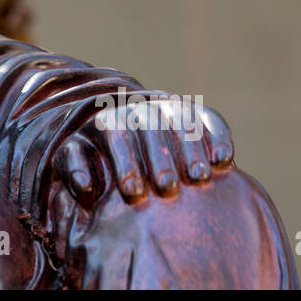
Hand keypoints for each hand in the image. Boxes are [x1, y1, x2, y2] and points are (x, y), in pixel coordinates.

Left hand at [53, 96, 234, 208]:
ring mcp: (171, 108)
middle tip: (167, 189)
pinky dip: (219, 136)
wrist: (133, 157)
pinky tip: (225, 161)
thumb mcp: (81, 164)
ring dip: (192, 148)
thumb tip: (85, 186)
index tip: (132, 192)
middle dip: (160, 158)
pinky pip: (210, 119)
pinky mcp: (198, 114)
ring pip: (182, 120)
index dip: (125, 162)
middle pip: (151, 127)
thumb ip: (75, 170)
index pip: (116, 132)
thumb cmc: (103, 169)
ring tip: (198, 179)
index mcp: (110, 119)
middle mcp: (141, 108)